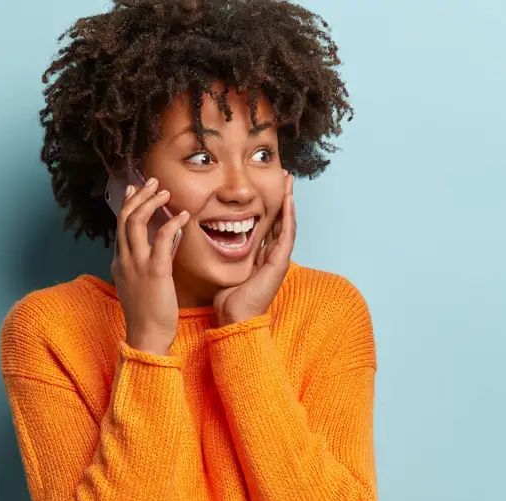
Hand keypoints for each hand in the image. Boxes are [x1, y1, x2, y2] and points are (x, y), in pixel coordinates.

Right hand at [112, 177, 190, 355]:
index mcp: (119, 263)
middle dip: (138, 196)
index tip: (136, 190)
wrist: (147, 336)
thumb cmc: (148, 315)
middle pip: (124, 218)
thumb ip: (142, 267)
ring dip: (151, 203)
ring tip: (165, 192)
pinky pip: (161, 239)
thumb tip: (154, 253)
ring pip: (136, 223)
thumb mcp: (139, 287)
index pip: (120, 226)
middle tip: (152, 182)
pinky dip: (171, 223)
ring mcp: (137, 265)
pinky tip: (183, 216)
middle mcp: (124, 260)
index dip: (128, 205)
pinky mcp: (155, 272)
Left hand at [214, 171, 294, 324]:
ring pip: (287, 223)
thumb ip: (227, 254)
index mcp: (262, 257)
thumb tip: (215, 238)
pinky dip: (288, 216)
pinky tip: (288, 200)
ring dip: (289, 201)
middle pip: (282, 220)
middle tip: (285, 177)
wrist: (236, 318)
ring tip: (289, 182)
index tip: (270, 188)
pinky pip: (286, 234)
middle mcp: (274, 256)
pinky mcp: (279, 263)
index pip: (270, 225)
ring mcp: (279, 259)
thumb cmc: (229, 299)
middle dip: (284, 198)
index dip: (271, 206)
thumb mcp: (228, 269)